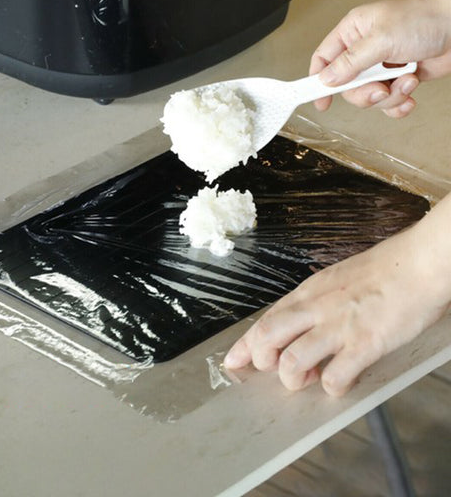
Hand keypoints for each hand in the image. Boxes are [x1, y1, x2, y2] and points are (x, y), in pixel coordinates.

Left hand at [224, 193, 450, 395]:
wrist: (418, 264)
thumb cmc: (385, 270)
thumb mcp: (337, 279)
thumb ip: (317, 302)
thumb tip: (305, 325)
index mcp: (309, 291)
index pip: (265, 319)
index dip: (244, 344)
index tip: (233, 360)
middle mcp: (317, 307)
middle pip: (266, 336)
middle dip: (261, 360)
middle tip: (277, 369)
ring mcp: (338, 327)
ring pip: (291, 361)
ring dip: (294, 379)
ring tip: (311, 377)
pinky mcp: (364, 344)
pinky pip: (335, 378)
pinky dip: (333, 388)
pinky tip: (342, 380)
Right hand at [310, 0, 450, 117]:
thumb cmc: (424, 19)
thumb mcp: (381, 39)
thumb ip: (351, 61)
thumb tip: (327, 79)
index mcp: (353, 32)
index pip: (324, 59)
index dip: (318, 81)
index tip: (319, 101)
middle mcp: (364, 50)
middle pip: (347, 86)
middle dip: (366, 93)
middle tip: (381, 88)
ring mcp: (382, 66)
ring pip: (369, 96)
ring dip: (390, 96)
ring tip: (407, 81)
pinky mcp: (399, 78)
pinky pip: (388, 102)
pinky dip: (400, 102)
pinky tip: (410, 92)